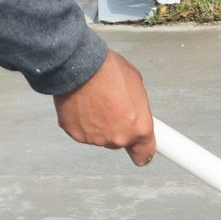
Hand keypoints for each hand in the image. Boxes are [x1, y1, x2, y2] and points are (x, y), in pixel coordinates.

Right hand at [52, 49, 155, 165]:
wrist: (79, 64)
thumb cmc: (108, 70)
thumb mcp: (137, 87)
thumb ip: (138, 109)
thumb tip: (135, 113)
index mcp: (140, 129)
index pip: (144, 155)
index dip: (141, 150)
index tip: (138, 148)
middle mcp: (120, 138)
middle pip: (120, 142)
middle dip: (117, 129)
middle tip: (110, 107)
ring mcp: (97, 138)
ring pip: (100, 137)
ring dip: (98, 125)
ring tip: (93, 102)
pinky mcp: (76, 134)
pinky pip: (81, 131)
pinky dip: (81, 122)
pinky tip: (81, 105)